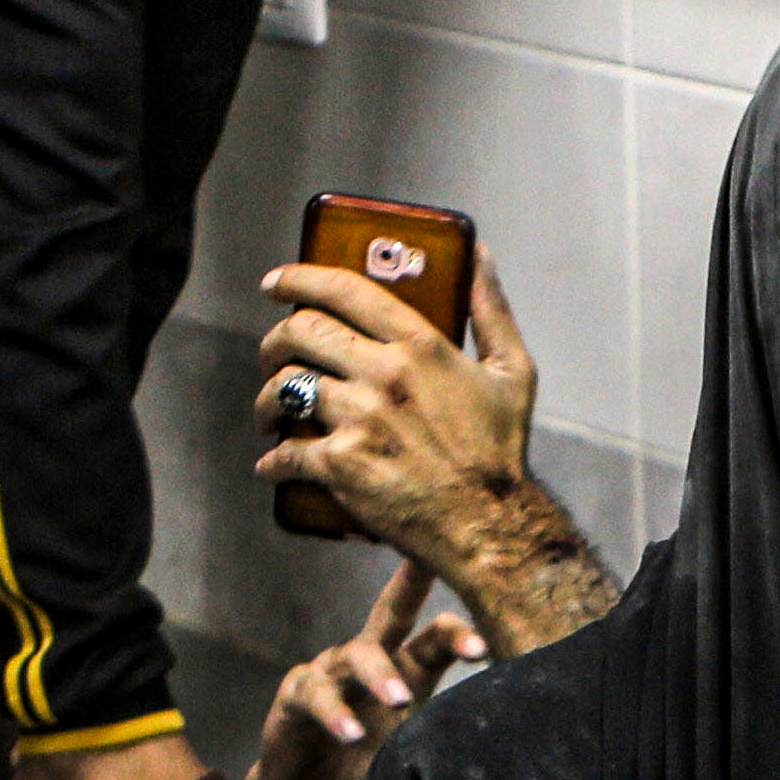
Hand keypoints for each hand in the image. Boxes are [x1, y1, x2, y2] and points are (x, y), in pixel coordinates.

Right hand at [252, 557, 479, 779]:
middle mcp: (370, 657)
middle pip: (393, 611)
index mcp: (409, 667)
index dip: (460, 635)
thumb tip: (496, 752)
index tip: (484, 649)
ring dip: (380, 677)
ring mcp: (331, 670)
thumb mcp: (414, 756)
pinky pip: (315, 694)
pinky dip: (334, 713)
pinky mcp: (296, 694)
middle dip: (410, 583)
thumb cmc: (372, 769)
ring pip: (357, 657)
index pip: (437, 636)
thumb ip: (445, 742)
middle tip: (428, 568)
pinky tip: (351, 734)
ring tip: (400, 701)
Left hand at [256, 255, 541, 565]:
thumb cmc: (499, 452)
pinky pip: (286, 452)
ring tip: (271, 411)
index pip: (344, 291)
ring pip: (286, 388)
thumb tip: (478, 254)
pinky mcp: (341, 465)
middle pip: (301, 332)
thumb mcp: (511, 371)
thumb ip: (489, 308)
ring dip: (268, 398)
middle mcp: (384, 375)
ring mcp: (358, 420)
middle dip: (275, 338)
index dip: (300, 278)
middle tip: (273, 352)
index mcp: (420, 346)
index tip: (277, 283)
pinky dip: (273, 460)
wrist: (489, 524)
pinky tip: (273, 464)